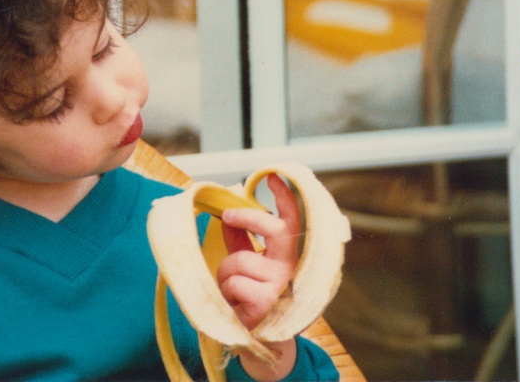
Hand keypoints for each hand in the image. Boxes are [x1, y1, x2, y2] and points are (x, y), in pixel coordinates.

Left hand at [216, 174, 299, 330]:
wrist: (260, 343)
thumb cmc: (253, 299)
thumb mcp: (248, 267)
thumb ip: (241, 242)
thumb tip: (227, 216)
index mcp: (288, 257)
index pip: (293, 223)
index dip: (285, 199)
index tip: (273, 177)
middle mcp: (291, 268)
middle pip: (275, 229)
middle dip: (248, 217)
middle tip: (228, 216)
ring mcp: (281, 285)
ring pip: (240, 259)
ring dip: (226, 273)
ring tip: (232, 291)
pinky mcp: (267, 302)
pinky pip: (234, 282)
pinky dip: (227, 292)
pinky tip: (237, 306)